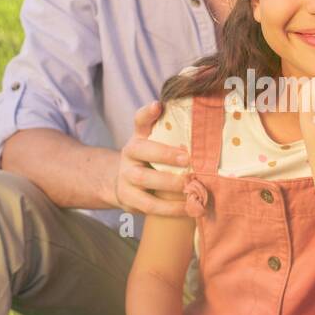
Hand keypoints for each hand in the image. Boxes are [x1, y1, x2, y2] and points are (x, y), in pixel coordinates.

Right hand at [113, 101, 190, 215]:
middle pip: (142, 151)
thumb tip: (186, 114)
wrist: (124, 184)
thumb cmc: (150, 161)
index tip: (158, 106)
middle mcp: (128, 154)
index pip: (140, 121)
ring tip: (190, 186)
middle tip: (187, 159)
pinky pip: (149, 205)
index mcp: (138, 137)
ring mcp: (126, 177)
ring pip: (143, 179)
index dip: (147, 113)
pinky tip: (188, 208)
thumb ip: (170, 132)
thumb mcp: (156, 143)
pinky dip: (170, 208)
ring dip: (169, 183)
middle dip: (164, 154)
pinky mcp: (129, 199)